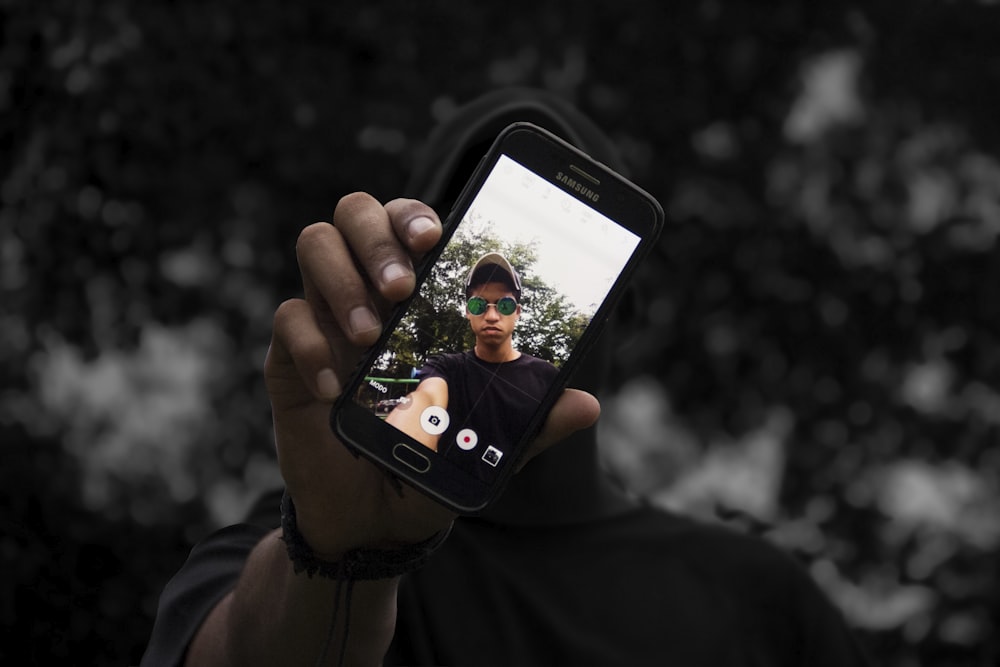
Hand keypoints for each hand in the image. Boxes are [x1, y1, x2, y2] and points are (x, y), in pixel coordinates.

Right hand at [265, 193, 599, 556]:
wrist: (376, 517)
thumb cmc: (431, 461)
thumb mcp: (484, 442)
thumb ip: (530, 421)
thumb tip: (587, 405)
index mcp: (419, 298)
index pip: (412, 225)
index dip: (417, 214)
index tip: (436, 235)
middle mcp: (370, 292)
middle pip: (357, 213)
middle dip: (378, 237)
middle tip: (402, 286)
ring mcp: (327, 319)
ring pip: (316, 244)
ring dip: (343, 279)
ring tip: (371, 334)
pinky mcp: (290, 355)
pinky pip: (287, 318)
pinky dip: (310, 343)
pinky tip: (332, 388)